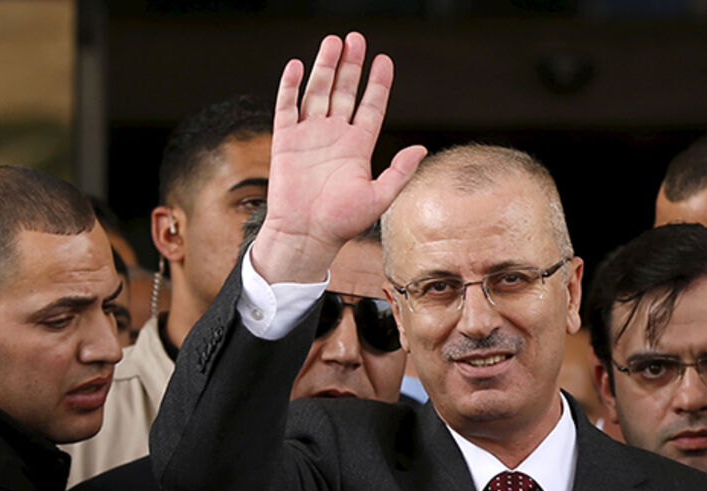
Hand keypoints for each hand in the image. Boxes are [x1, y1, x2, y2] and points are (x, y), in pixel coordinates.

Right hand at [253, 32, 426, 283]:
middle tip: (356, 38)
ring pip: (318, 92)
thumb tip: (421, 148)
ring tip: (333, 42)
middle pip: (345, 91)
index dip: (378, 83)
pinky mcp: (285, 141)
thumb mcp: (379, 198)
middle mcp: (335, 136)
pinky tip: (296, 66)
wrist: (306, 236)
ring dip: (325, 67)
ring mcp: (309, 135)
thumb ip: (400, 172)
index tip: (384, 60)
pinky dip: (290, 86)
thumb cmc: (342, 223)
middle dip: (351, 65)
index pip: (371, 106)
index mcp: (358, 147)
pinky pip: (286, 107)